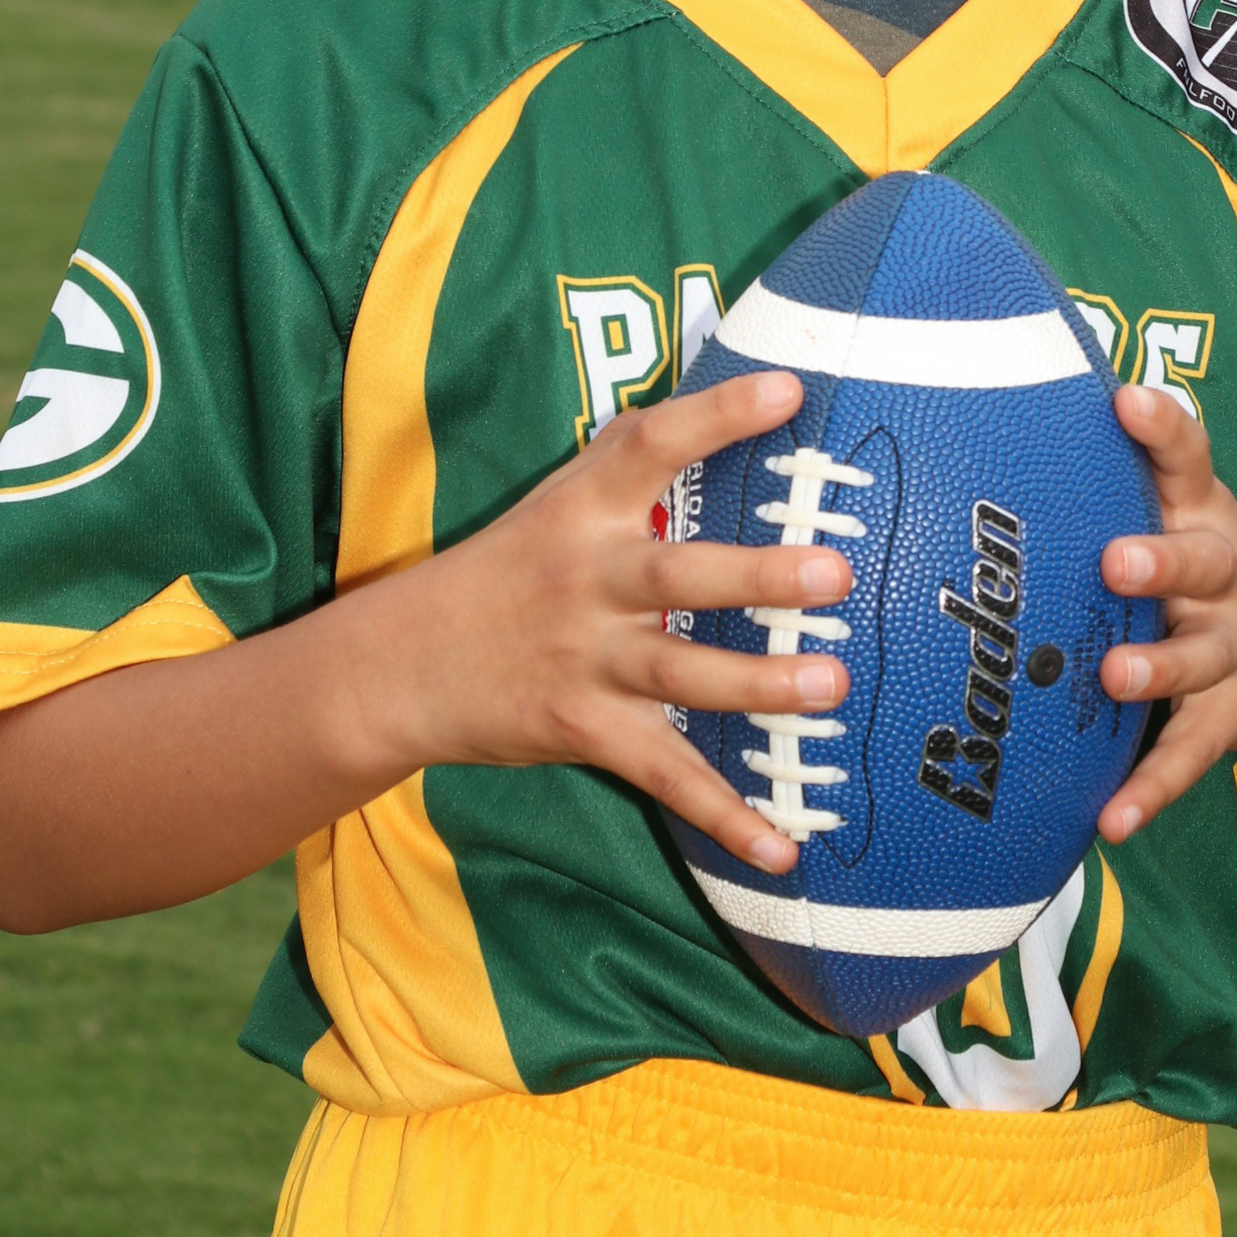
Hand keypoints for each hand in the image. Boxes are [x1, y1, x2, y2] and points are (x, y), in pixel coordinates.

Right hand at [389, 368, 849, 874]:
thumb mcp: (558, 498)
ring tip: (830, 685)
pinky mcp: (585, 729)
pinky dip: (724, 817)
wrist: (403, 663)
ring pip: (681, 676)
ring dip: (758, 686)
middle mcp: (587, 580)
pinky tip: (783, 846)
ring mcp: (586, 660)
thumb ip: (636, 456)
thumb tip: (742, 398)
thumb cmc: (507, 567)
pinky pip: (664, 776)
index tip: (787, 390)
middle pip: (677, 578)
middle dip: (757, 579)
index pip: (651, 445)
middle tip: (833, 574)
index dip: (719, 414)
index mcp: (583, 509)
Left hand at [1089, 385, 1236, 908]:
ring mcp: (1234, 649)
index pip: (1187, 458)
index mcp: (1203, 515)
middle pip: (1202, 562)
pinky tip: (1110, 822)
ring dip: (1157, 669)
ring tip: (1114, 677)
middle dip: (1161, 561)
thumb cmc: (1207, 561)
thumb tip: (1009, 403)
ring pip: (1198, 659)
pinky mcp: (1231, 716)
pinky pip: (1191, 757)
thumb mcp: (1184, 509)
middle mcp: (1225, 578)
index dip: (1160, 427)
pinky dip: (1151, 791)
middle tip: (1117, 561)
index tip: (1126, 398)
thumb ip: (1118, 470)